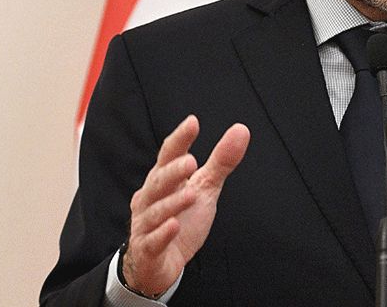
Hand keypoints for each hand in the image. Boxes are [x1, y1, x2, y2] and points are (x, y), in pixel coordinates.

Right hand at [123, 115, 249, 296]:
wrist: (160, 264)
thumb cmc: (182, 220)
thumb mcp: (205, 188)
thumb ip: (221, 161)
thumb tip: (241, 130)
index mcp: (163, 180)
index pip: (168, 155)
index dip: (180, 139)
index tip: (193, 122)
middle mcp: (150, 199)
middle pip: (159, 181)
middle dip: (173, 171)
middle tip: (190, 162)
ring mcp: (146, 224)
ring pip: (156, 211)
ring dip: (172, 203)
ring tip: (191, 195)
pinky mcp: (148, 250)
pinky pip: (153, 241)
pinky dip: (163, 233)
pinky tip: (174, 226)